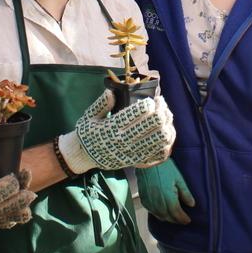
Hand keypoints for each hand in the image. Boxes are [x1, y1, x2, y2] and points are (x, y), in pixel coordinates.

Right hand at [57, 91, 176, 172]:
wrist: (84, 156)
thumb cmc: (88, 133)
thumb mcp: (89, 116)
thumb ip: (101, 104)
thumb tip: (111, 92)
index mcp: (112, 127)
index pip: (136, 114)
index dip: (149, 105)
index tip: (152, 100)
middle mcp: (124, 140)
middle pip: (153, 124)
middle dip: (161, 110)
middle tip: (161, 104)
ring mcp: (132, 152)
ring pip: (160, 138)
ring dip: (167, 124)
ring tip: (165, 115)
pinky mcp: (137, 160)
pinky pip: (159, 151)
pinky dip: (166, 140)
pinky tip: (165, 130)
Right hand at [136, 161, 195, 223]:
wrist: (148, 161)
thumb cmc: (165, 168)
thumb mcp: (178, 179)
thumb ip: (185, 193)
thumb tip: (192, 204)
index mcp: (168, 198)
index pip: (177, 214)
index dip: (183, 219)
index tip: (188, 220)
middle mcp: (158, 203)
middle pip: (168, 217)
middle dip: (176, 220)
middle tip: (182, 219)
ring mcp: (149, 202)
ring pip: (159, 216)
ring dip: (167, 218)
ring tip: (173, 216)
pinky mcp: (143, 199)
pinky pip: (152, 211)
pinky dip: (158, 214)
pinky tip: (162, 211)